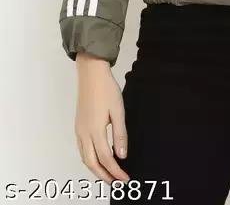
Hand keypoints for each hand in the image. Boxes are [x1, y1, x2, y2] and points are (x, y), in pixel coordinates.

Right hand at [74, 53, 129, 184]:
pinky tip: (97, 158)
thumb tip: (121, 156)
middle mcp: (84, 134)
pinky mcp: (78, 125)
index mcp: (95, 131)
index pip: (106, 159)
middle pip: (91, 163)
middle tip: (116, 182)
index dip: (115, 171)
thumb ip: (120, 135)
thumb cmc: (107, 90)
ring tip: (108, 174)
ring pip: (84, 157)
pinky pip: (81, 149)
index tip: (124, 179)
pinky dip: (89, 159)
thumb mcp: (118, 111)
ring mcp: (79, 130)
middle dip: (103, 175)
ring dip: (95, 169)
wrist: (91, 74)